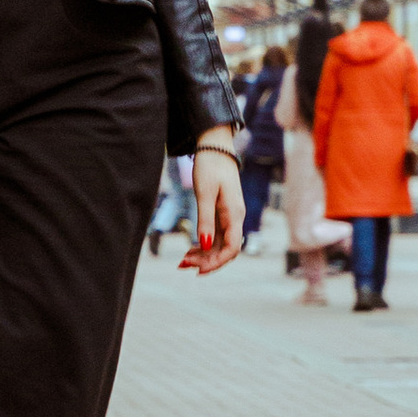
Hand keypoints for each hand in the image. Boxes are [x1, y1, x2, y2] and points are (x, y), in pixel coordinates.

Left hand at [181, 147, 241, 272]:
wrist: (215, 147)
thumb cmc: (210, 167)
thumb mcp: (204, 193)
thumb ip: (205, 220)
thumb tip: (204, 245)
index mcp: (234, 214)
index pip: (232, 248)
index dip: (217, 262)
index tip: (198, 269)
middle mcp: (235, 218)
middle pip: (226, 250)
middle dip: (207, 261)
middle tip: (183, 264)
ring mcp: (229, 216)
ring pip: (219, 244)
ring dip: (204, 255)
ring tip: (183, 260)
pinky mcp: (222, 213)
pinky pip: (215, 235)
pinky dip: (203, 245)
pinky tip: (190, 249)